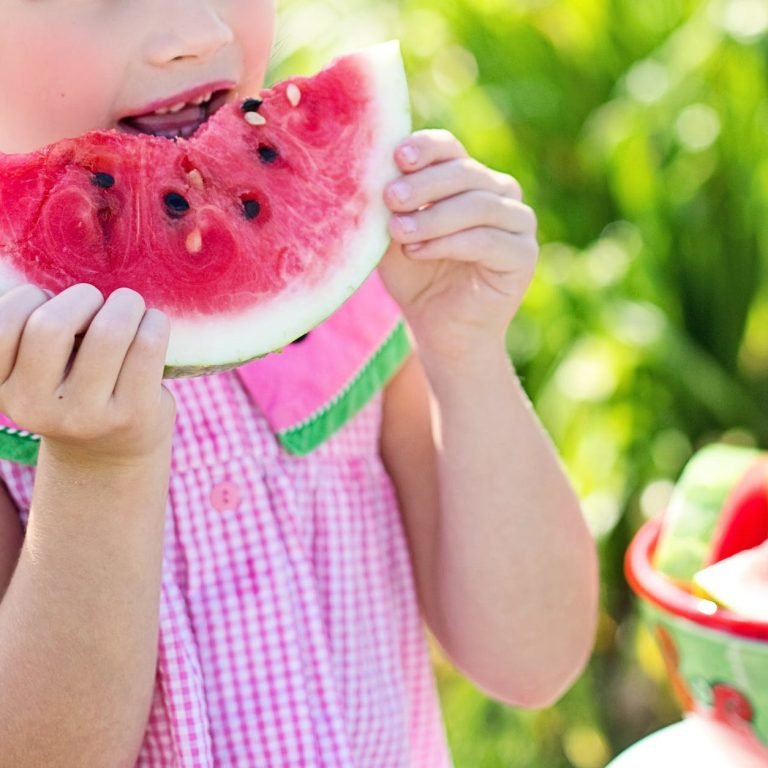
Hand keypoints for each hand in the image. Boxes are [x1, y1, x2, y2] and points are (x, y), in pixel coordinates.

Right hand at [0, 283, 174, 464]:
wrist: (111, 452)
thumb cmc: (73, 389)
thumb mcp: (37, 368)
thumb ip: (30, 330)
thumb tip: (40, 264)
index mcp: (2, 387)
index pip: (0, 325)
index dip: (28, 297)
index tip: (49, 304)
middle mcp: (35, 408)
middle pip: (51, 325)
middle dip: (82, 297)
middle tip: (97, 303)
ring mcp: (86, 416)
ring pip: (108, 332)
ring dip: (125, 304)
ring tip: (129, 308)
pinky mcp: (132, 415)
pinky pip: (147, 345)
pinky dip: (154, 322)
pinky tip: (152, 325)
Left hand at [379, 129, 537, 363]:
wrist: (440, 331)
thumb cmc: (416, 278)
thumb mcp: (395, 236)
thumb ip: (391, 205)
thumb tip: (375, 171)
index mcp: (469, 179)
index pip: (449, 149)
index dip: (425, 148)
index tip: (397, 157)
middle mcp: (499, 193)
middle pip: (464, 172)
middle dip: (424, 184)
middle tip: (390, 198)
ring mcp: (517, 222)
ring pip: (477, 205)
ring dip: (433, 217)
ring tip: (398, 232)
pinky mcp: (524, 255)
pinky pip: (487, 239)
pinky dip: (449, 243)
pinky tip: (418, 251)